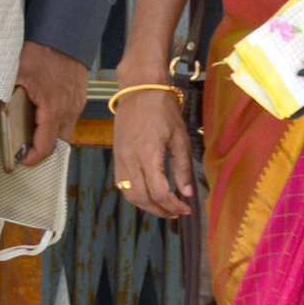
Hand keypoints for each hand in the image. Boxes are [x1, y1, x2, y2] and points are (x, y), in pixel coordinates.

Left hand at [4, 42, 86, 169]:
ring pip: (65, 130)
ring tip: (31, 132)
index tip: (22, 162)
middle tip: (24, 149)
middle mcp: (69, 109)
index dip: (33, 158)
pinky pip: (69, 117)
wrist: (64, 32)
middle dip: (41, 150)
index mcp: (53, 107)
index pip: (47, 145)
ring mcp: (77, 103)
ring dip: (49, 136)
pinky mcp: (79, 96)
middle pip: (58, 143)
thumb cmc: (40, 49)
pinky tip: (41, 114)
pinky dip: (56, 122)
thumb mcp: (12, 72)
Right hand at [108, 76, 194, 218]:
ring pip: (129, 194)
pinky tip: (147, 193)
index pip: (159, 192)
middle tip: (175, 213)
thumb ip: (182, 167)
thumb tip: (186, 192)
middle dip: (160, 210)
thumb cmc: (162, 110)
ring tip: (162, 207)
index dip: (173, 205)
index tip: (185, 209)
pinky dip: (134, 195)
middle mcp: (130, 160)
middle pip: (142, 198)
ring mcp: (120, 159)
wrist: (139, 91)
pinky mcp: (117, 156)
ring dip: (146, 206)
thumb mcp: (179, 137)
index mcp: (148, 155)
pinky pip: (122, 184)